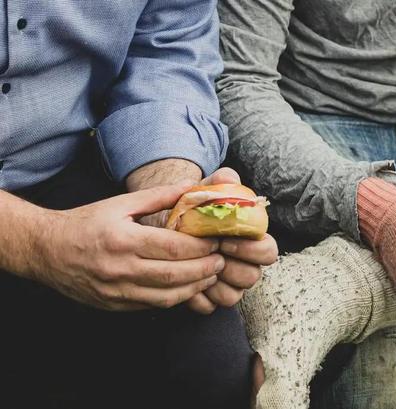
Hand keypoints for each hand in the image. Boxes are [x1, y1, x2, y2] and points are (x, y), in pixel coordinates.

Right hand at [32, 185, 224, 310]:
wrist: (46, 250)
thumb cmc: (86, 223)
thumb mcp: (120, 203)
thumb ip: (158, 196)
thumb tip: (192, 187)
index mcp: (123, 240)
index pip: (174, 248)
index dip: (201, 247)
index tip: (217, 240)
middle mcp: (120, 269)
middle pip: (176, 275)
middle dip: (206, 268)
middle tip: (222, 259)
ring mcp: (117, 291)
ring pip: (168, 296)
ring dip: (196, 286)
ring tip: (211, 274)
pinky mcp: (115, 306)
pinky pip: (154, 305)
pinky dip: (177, 297)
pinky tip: (189, 286)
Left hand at [185, 168, 278, 312]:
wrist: (165, 227)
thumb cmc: (192, 210)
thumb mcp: (204, 192)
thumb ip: (220, 183)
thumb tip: (230, 177)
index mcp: (251, 242)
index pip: (269, 252)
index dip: (251, 249)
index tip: (226, 239)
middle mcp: (244, 266)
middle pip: (252, 277)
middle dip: (231, 267)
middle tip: (209, 254)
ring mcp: (228, 285)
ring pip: (233, 296)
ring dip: (214, 283)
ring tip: (195, 266)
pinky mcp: (208, 300)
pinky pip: (209, 307)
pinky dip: (196, 297)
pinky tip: (183, 280)